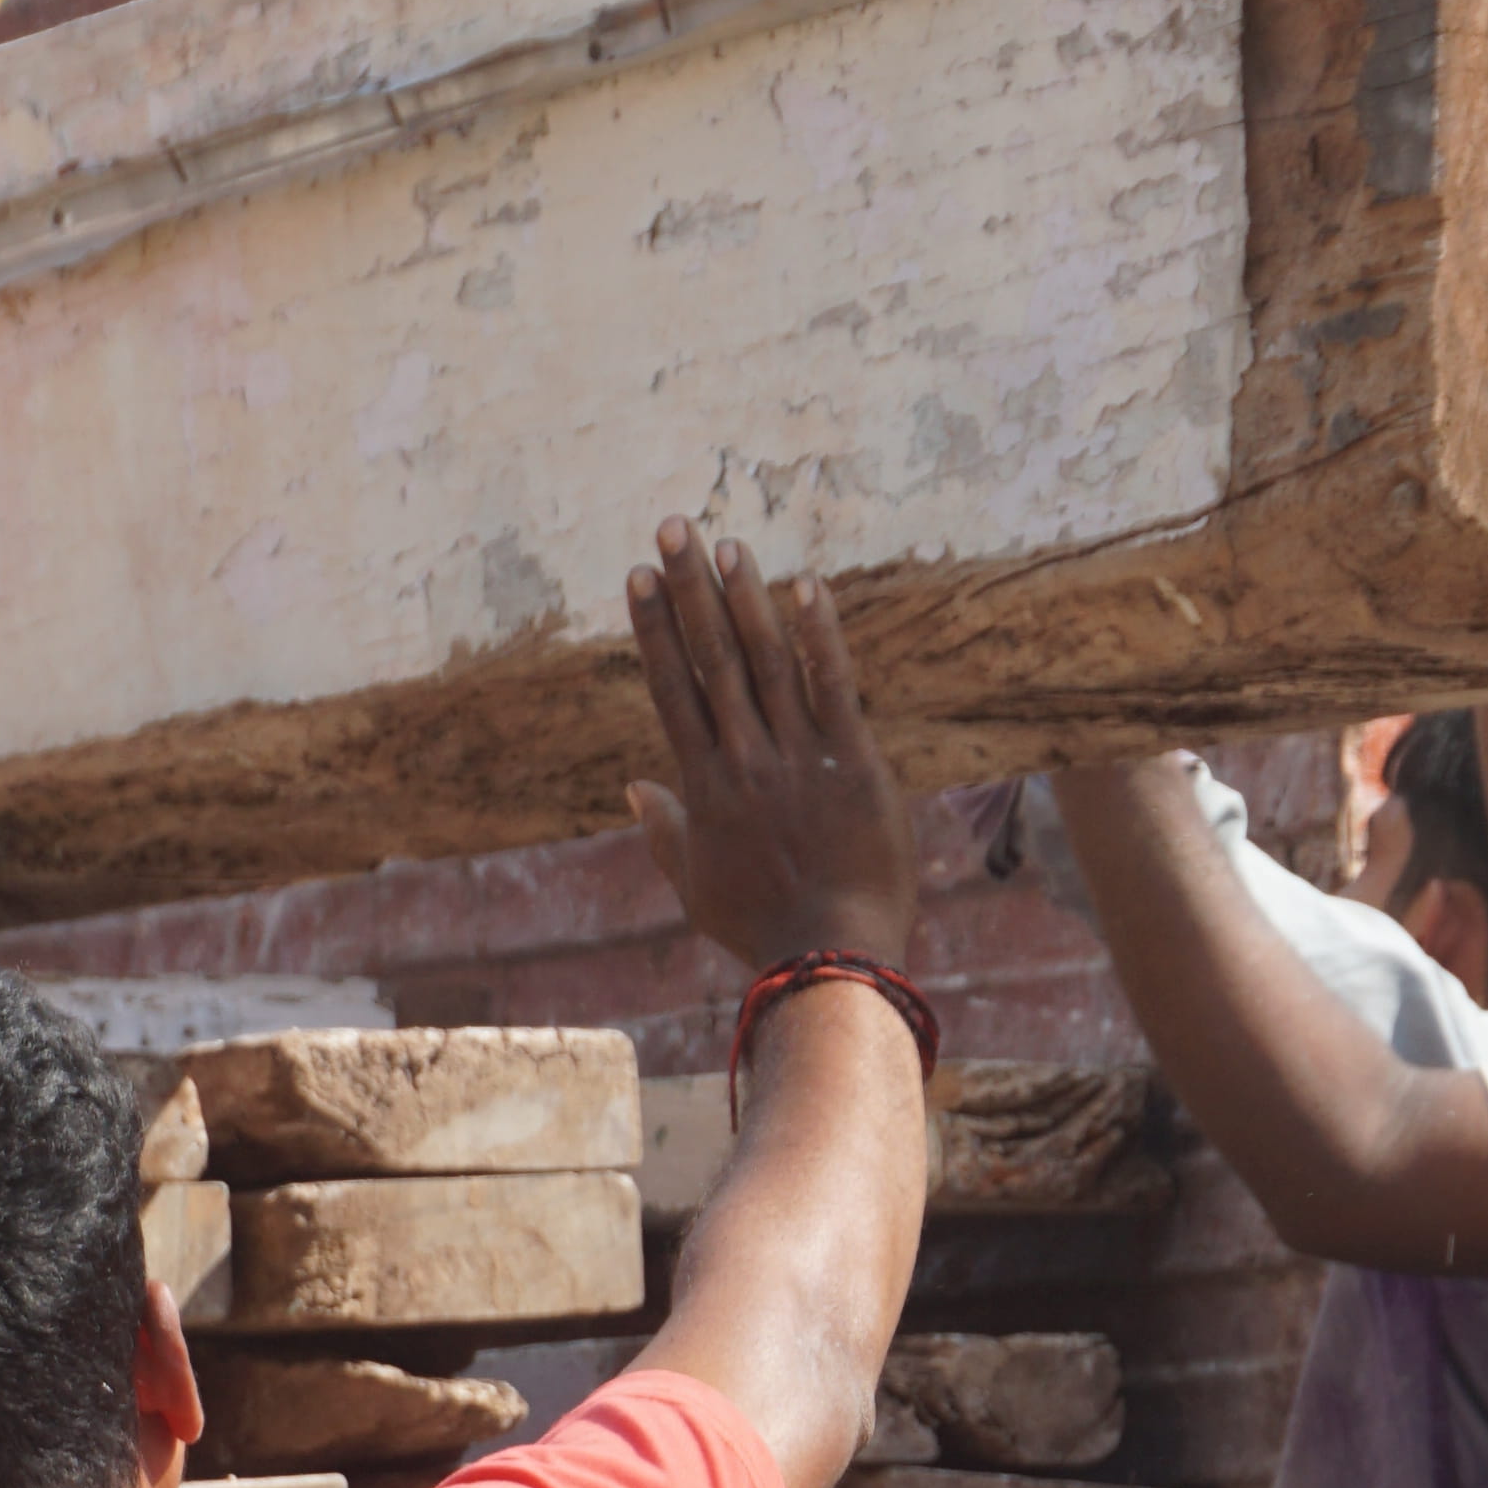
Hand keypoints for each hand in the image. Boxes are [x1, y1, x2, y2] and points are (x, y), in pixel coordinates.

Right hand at [625, 522, 914, 978]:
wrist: (830, 960)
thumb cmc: (762, 931)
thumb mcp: (697, 888)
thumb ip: (666, 832)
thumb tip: (633, 788)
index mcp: (705, 787)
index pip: (672, 690)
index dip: (653, 629)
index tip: (636, 578)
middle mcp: (746, 761)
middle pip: (712, 659)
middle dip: (688, 590)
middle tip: (673, 528)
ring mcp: (801, 760)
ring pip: (766, 662)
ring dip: (745, 598)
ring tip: (728, 545)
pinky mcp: (855, 764)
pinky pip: (834, 687)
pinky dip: (819, 636)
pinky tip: (806, 586)